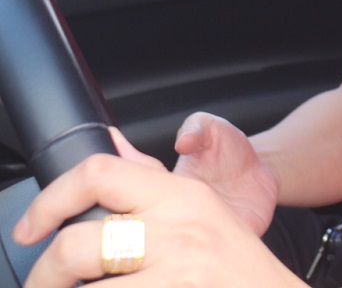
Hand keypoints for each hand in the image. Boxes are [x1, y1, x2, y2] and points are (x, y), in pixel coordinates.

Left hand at [13, 132, 301, 287]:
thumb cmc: (237, 253)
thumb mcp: (199, 202)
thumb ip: (148, 174)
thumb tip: (110, 140)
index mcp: (178, 195)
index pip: (99, 174)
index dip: (50, 200)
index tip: (30, 229)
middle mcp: (178, 229)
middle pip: (79, 243)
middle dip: (45, 275)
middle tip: (43, 286)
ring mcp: (179, 271)